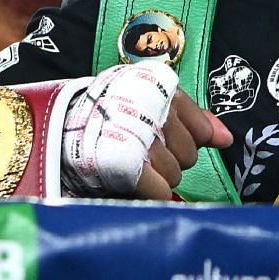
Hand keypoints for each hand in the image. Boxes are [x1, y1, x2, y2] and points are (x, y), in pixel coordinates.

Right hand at [62, 64, 232, 199]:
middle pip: (189, 154)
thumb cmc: (102, 120)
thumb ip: (192, 119)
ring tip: (126, 163)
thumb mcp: (148, 105)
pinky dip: (148, 193)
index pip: (199, 128)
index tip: (158, 139)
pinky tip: (130, 182)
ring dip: (155, 177)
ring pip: (175, 174)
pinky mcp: (127, 164)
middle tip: (137, 152)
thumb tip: (227, 138)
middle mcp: (152, 108)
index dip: (183, 140)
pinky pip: (160, 191)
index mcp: (158, 86)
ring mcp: (140, 136)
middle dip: (169, 160)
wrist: (51, 129)